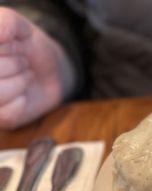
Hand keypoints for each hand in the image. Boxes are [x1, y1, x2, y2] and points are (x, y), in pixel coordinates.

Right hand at [0, 7, 74, 128]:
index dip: (4, 49)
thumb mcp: (17, 25)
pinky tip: (23, 95)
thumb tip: (0, 33)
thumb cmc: (27, 46)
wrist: (52, 71)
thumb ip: (6, 23)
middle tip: (21, 62)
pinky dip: (22, 101)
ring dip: (20, 80)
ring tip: (23, 75)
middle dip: (14, 63)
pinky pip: (7, 112)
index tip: (12, 45)